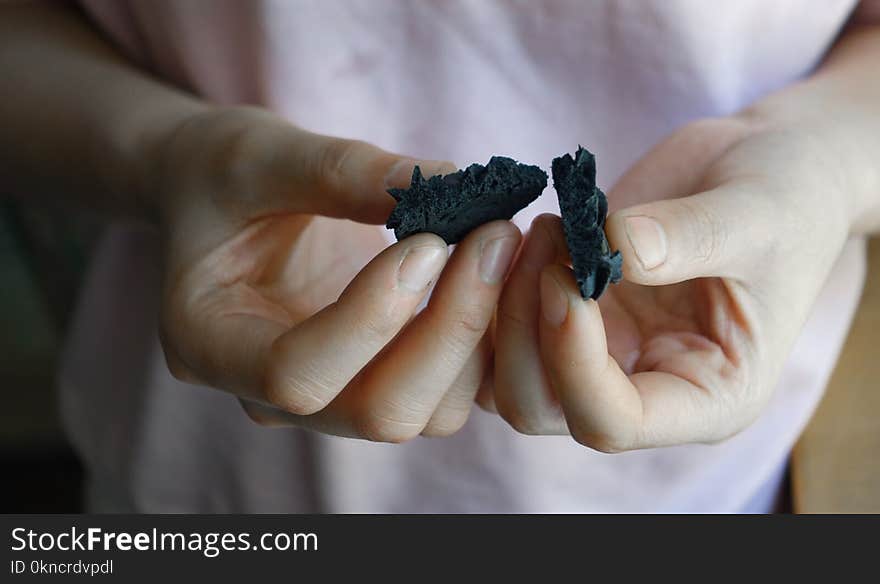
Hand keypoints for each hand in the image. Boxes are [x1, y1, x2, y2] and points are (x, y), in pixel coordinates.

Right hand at [154, 107, 520, 440]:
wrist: (222, 198)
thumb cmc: (219, 173)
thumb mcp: (256, 153)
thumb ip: (340, 171)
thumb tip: (452, 182)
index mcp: (212, 346)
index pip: (296, 377)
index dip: (370, 319)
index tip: (427, 239)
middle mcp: (272, 394)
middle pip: (380, 412)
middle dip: (449, 328)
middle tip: (494, 233)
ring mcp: (332, 396)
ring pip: (429, 413)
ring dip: (478, 333)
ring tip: (498, 240)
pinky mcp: (380, 377)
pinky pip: (452, 391)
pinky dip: (486, 340)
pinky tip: (496, 268)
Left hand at [492, 115, 850, 450]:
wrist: (759, 168)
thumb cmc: (785, 201)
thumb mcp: (760, 216)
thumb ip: (694, 237)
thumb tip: (619, 248)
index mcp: (703, 397)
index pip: (612, 422)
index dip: (573, 360)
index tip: (564, 278)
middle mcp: (640, 389)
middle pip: (538, 405)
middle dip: (522, 326)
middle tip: (544, 236)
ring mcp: (595, 354)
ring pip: (503, 374)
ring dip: (499, 306)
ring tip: (537, 226)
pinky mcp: (564, 316)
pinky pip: (495, 330)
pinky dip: (487, 290)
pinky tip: (516, 233)